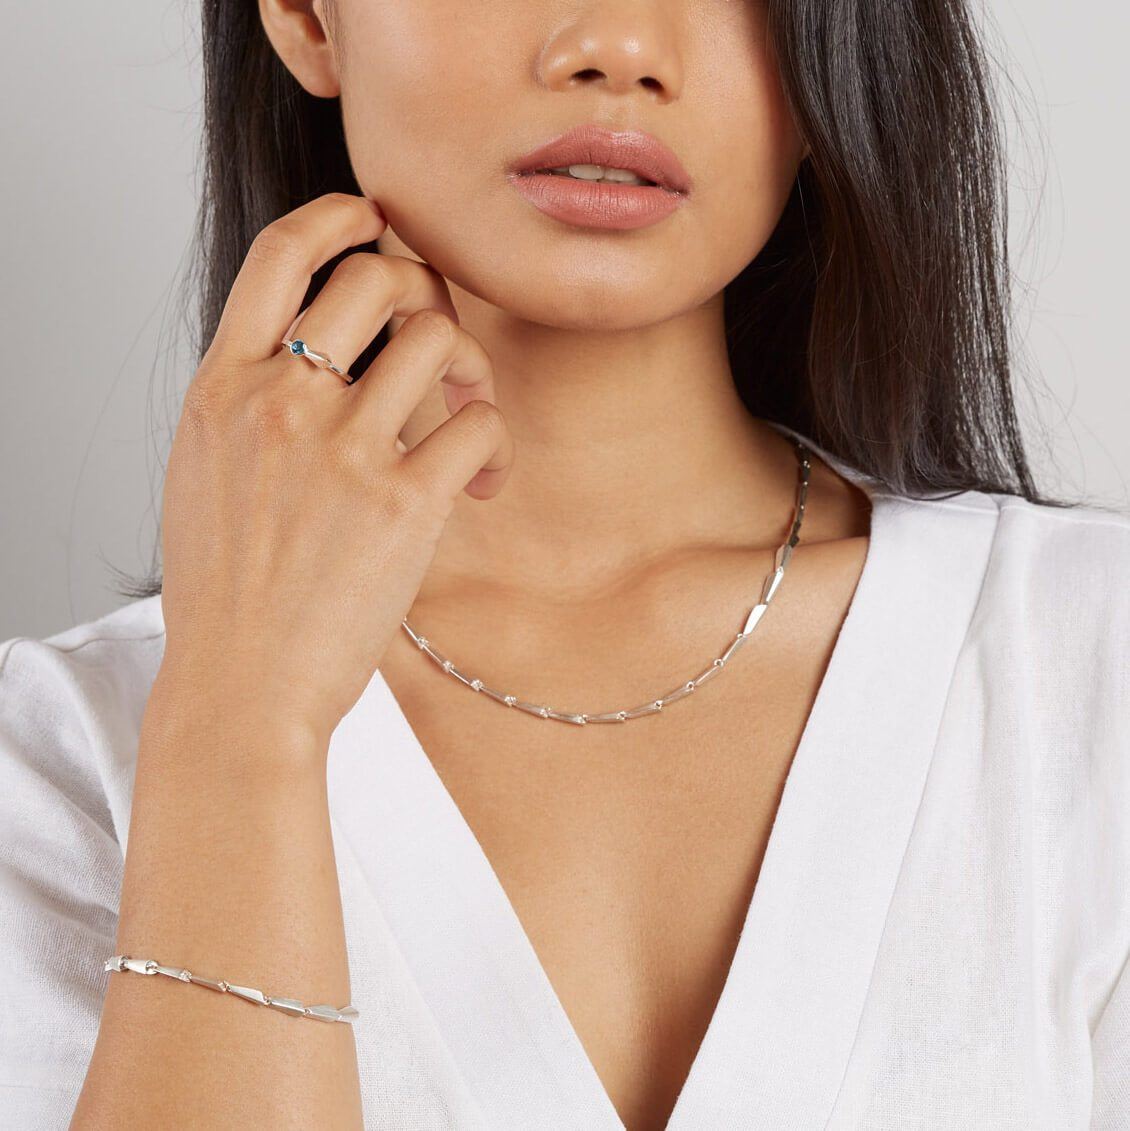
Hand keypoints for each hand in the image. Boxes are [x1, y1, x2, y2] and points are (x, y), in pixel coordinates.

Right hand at [155, 192, 513, 746]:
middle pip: (379, 277)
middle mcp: (280, 401)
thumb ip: (252, 404)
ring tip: (472, 418)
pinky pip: (478, 425)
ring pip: (439, 338)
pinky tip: (481, 483)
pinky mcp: (402, 505)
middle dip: (427, 295)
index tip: (378, 223)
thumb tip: (315, 354)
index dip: (339, 217)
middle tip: (442, 350)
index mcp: (223, 387)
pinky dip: (494, 443)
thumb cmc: (226, 593)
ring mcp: (341, 451)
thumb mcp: (206, 474)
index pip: (279, 256)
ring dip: (473, 369)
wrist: (239, 687)